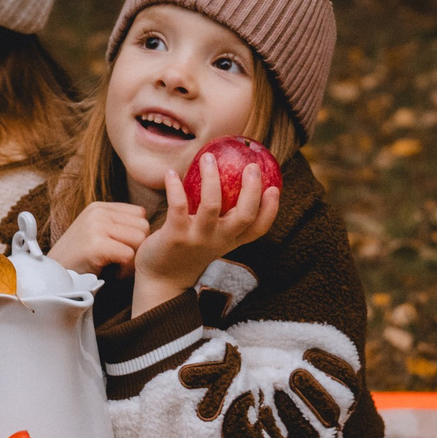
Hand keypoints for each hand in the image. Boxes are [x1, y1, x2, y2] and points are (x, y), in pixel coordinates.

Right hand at [48, 201, 149, 277]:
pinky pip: (129, 255)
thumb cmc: (80, 261)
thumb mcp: (96, 234)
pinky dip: (126, 269)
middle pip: (143, 226)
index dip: (137, 234)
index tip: (122, 249)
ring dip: (133, 259)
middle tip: (121, 262)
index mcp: (99, 207)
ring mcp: (95, 227)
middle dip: (138, 247)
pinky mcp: (95, 245)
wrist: (51, 278)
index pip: (139, 214)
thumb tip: (146, 224)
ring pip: (140, 239)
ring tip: (117, 267)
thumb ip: (117, 225)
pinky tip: (113, 274)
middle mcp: (97, 212)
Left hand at [131, 161, 280, 315]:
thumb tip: (227, 178)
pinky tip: (170, 173)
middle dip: (252, 189)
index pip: (258, 229)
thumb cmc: (187, 251)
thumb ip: (221, 218)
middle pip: (245, 215)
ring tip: (208, 158)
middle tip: (251, 166)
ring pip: (212, 205)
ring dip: (211, 178)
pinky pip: (178, 206)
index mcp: (230, 240)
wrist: (161, 280)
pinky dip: (174, 187)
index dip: (270, 209)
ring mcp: (198, 238)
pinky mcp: (176, 235)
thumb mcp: (211, 238)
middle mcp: (219, 240)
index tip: (274, 188)